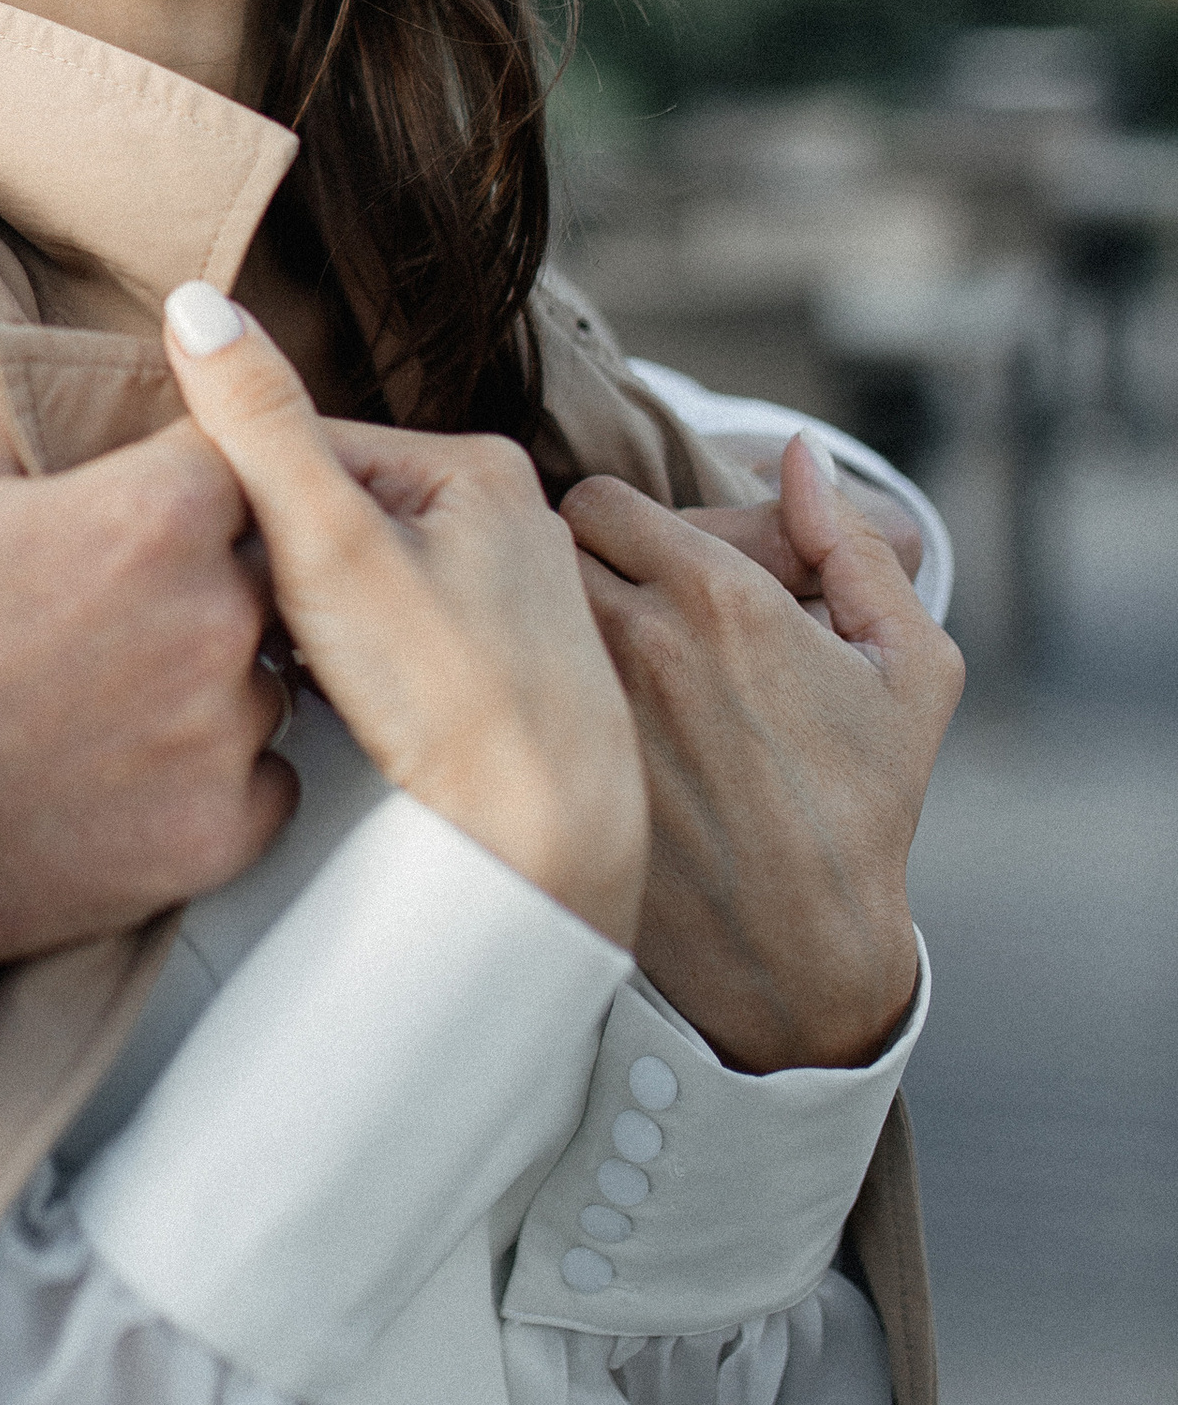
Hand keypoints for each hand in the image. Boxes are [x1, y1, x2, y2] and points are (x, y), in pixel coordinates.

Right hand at [0, 377, 290, 965]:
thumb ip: (37, 402)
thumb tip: (85, 367)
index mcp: (156, 512)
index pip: (237, 460)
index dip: (181, 485)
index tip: (133, 519)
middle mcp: (213, 618)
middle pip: (259, 573)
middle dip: (198, 583)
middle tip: (95, 620)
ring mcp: (217, 736)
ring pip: (267, 685)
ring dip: (211, 686)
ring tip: (98, 705)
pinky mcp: (210, 839)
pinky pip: (266, 789)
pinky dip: (214, 782)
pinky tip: (128, 776)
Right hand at [163, 286, 646, 947]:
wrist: (546, 852)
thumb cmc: (450, 699)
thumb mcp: (328, 542)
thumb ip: (257, 423)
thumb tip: (190, 299)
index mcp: (479, 463)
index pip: (309, 448)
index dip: (240, 505)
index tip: (217, 570)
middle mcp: (511, 521)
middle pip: (334, 517)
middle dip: (278, 572)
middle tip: (263, 641)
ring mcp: (512, 605)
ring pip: (359, 587)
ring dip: (309, 629)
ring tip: (307, 688)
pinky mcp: (506, 680)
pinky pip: (393, 648)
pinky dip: (354, 676)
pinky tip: (348, 721)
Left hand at [564, 436, 962, 1070]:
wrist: (805, 946)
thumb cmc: (866, 804)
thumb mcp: (908, 667)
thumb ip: (849, 546)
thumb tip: (800, 457)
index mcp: (720, 596)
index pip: (600, 500)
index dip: (614, 523)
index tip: (635, 558)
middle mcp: (641, 640)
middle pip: (538, 546)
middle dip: (563, 562)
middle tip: (596, 602)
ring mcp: (586, 708)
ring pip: (508, 616)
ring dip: (530, 622)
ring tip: (568, 658)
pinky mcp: (550, 768)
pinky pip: (496, 697)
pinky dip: (510, 695)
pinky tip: (547, 725)